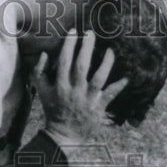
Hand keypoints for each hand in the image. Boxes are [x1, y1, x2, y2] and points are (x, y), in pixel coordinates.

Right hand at [31, 31, 127, 147]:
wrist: (63, 134)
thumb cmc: (53, 109)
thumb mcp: (42, 92)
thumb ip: (39, 72)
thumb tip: (44, 53)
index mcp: (60, 86)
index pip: (64, 61)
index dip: (69, 45)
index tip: (74, 32)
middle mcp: (74, 91)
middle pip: (81, 66)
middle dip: (86, 48)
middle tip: (91, 33)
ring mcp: (87, 100)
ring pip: (98, 78)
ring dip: (106, 63)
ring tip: (110, 50)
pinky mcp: (98, 108)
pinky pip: (110, 95)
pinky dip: (119, 86)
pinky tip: (127, 77)